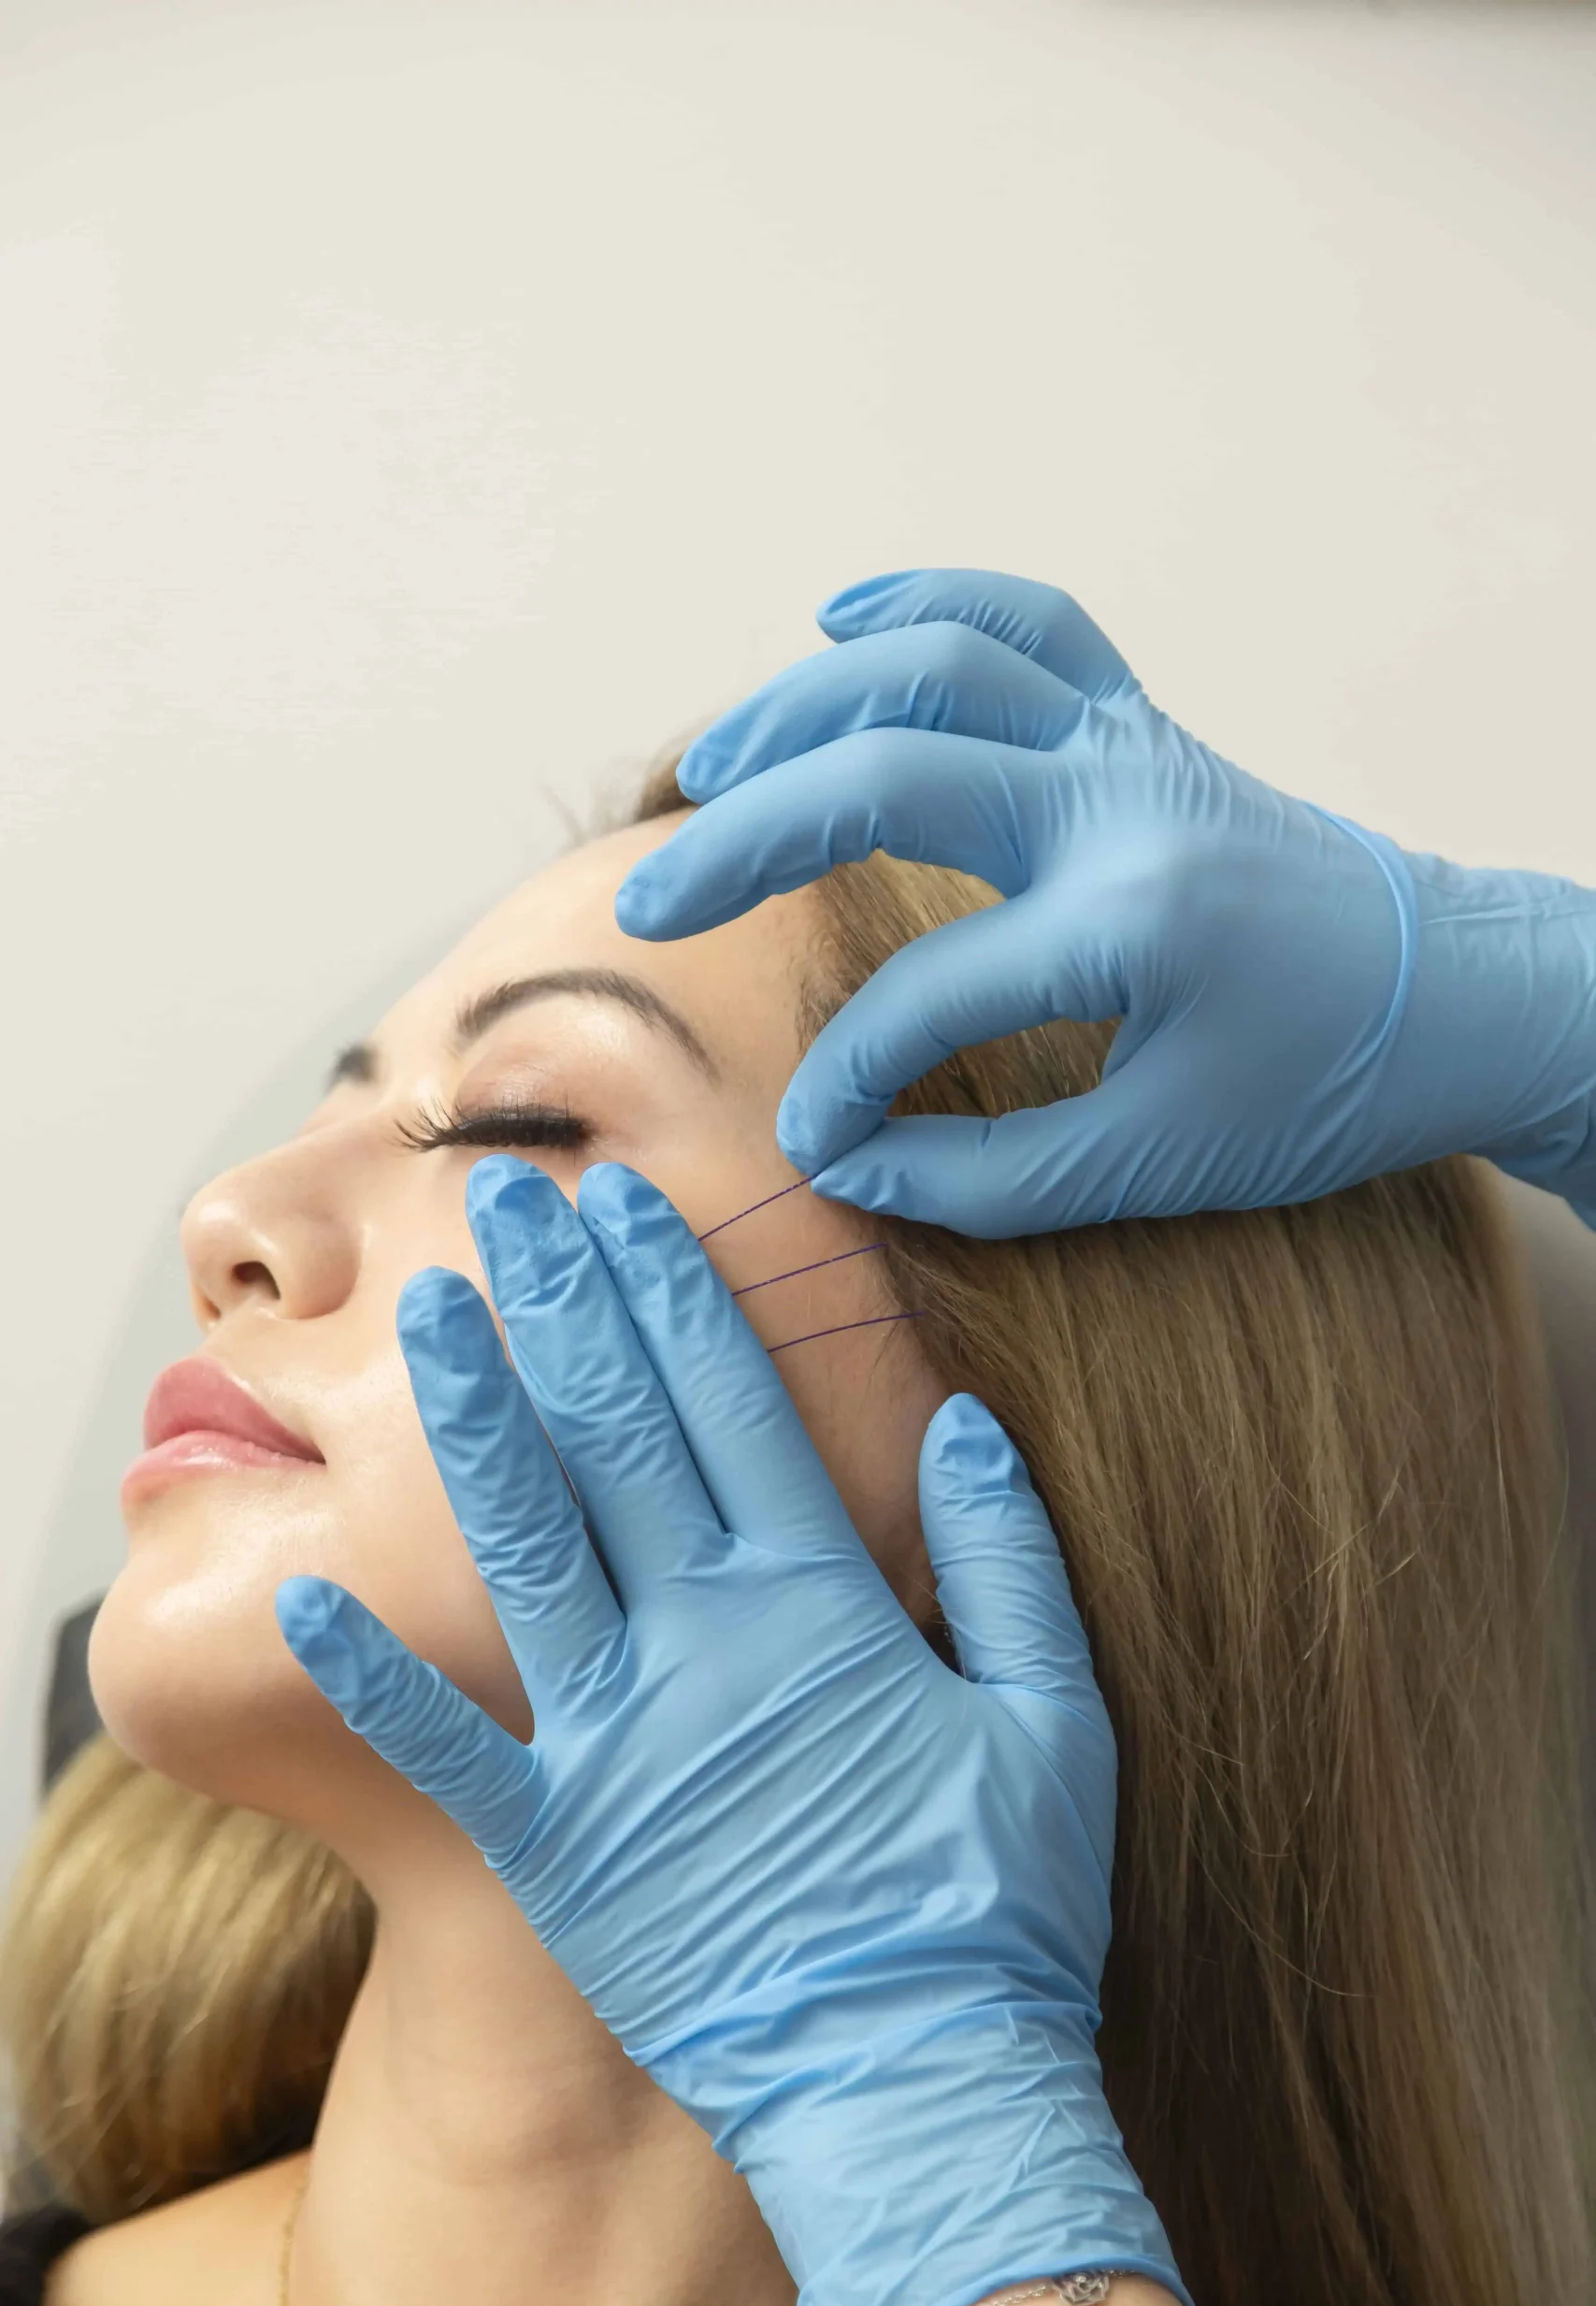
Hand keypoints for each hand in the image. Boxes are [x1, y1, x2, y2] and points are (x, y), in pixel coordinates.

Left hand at [275, 1156, 1189, 2305]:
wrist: (921, 2094)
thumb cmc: (1001, 1911)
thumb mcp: (1058, 1720)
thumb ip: (1012, 1559)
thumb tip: (965, 1418)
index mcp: (824, 1608)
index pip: (732, 1407)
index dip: (672, 1295)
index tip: (624, 1207)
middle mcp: (709, 1648)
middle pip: (617, 1440)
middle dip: (561, 1307)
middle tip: (504, 1202)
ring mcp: (623, 1745)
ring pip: (527, 1548)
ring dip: (474, 1422)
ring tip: (429, 1319)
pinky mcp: (560, 1847)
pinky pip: (451, 1745)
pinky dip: (371, 1668)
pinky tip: (300, 1583)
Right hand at [614, 567, 1595, 1235]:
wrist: (1458, 993)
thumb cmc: (1326, 1088)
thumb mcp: (1162, 1162)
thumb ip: (988, 1178)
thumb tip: (845, 1165)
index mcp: (1133, 927)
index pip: (930, 997)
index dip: (847, 1077)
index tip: (809, 1136)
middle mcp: (1123, 808)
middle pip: (892, 772)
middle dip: (749, 838)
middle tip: (654, 903)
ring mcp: (1132, 747)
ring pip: (938, 664)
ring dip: (804, 706)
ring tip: (708, 776)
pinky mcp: (1142, 726)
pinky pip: (1026, 622)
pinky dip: (927, 606)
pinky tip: (838, 620)